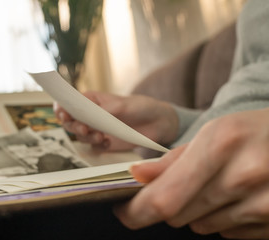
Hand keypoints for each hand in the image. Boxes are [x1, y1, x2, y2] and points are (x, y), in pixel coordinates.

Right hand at [54, 91, 178, 150]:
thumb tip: (91, 114)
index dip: (62, 108)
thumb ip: (106, 110)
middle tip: (84, 129)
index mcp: (91, 100)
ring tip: (100, 136)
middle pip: (70, 121)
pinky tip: (107, 142)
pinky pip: (93, 147)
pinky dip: (97, 146)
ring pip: (80, 136)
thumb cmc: (141, 106)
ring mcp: (97, 129)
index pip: (70, 103)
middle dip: (73, 126)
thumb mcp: (124, 105)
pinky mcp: (104, 142)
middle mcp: (91, 115)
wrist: (158, 123)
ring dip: (86, 137)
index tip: (63, 114)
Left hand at [114, 108, 268, 238]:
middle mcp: (242, 177)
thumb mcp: (215, 131)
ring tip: (221, 184)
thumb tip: (137, 176)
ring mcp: (264, 205)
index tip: (123, 210)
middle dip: (168, 205)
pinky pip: (229, 233)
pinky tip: (240, 196)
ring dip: (198, 211)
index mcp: (221, 144)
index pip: (164, 197)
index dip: (136, 211)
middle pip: (178, 215)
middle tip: (184, 184)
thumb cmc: (256, 132)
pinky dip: (224, 219)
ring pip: (201, 226)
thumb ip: (174, 158)